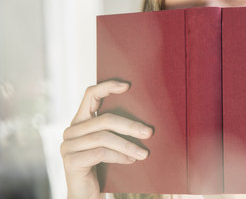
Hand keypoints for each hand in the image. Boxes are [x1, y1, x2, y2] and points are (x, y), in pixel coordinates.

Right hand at [60, 80, 152, 198]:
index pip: (90, 94)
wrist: (86, 194)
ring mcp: (68, 146)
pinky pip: (101, 153)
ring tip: (144, 153)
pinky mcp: (71, 161)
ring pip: (104, 137)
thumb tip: (142, 118)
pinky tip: (131, 161)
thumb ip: (114, 129)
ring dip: (128, 145)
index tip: (128, 86)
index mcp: (80, 121)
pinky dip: (119, 156)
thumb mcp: (109, 144)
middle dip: (130, 126)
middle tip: (149, 132)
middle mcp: (71, 130)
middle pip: (104, 119)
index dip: (107, 86)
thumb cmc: (102, 166)